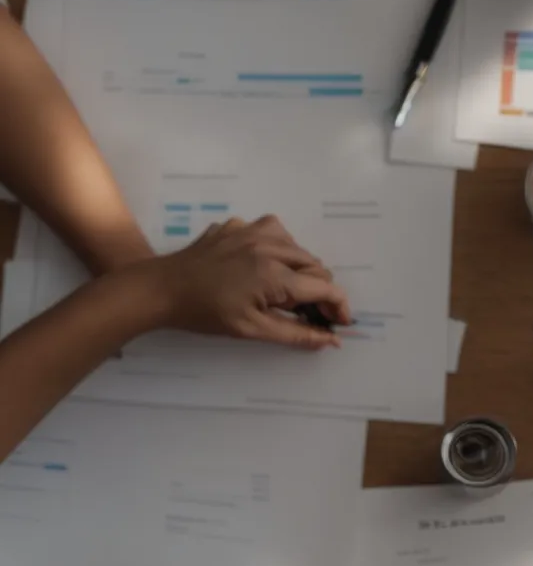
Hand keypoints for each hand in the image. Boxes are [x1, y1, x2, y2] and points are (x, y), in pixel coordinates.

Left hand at [138, 216, 351, 350]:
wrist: (159, 289)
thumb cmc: (204, 314)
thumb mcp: (252, 330)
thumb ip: (296, 334)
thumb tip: (331, 340)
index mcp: (276, 274)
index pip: (325, 287)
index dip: (339, 306)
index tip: (340, 323)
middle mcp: (270, 245)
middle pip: (315, 265)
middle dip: (318, 289)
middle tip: (307, 312)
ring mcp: (252, 230)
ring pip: (296, 246)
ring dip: (298, 267)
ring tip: (284, 287)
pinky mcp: (236, 226)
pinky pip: (270, 233)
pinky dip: (274, 249)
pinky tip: (259, 264)